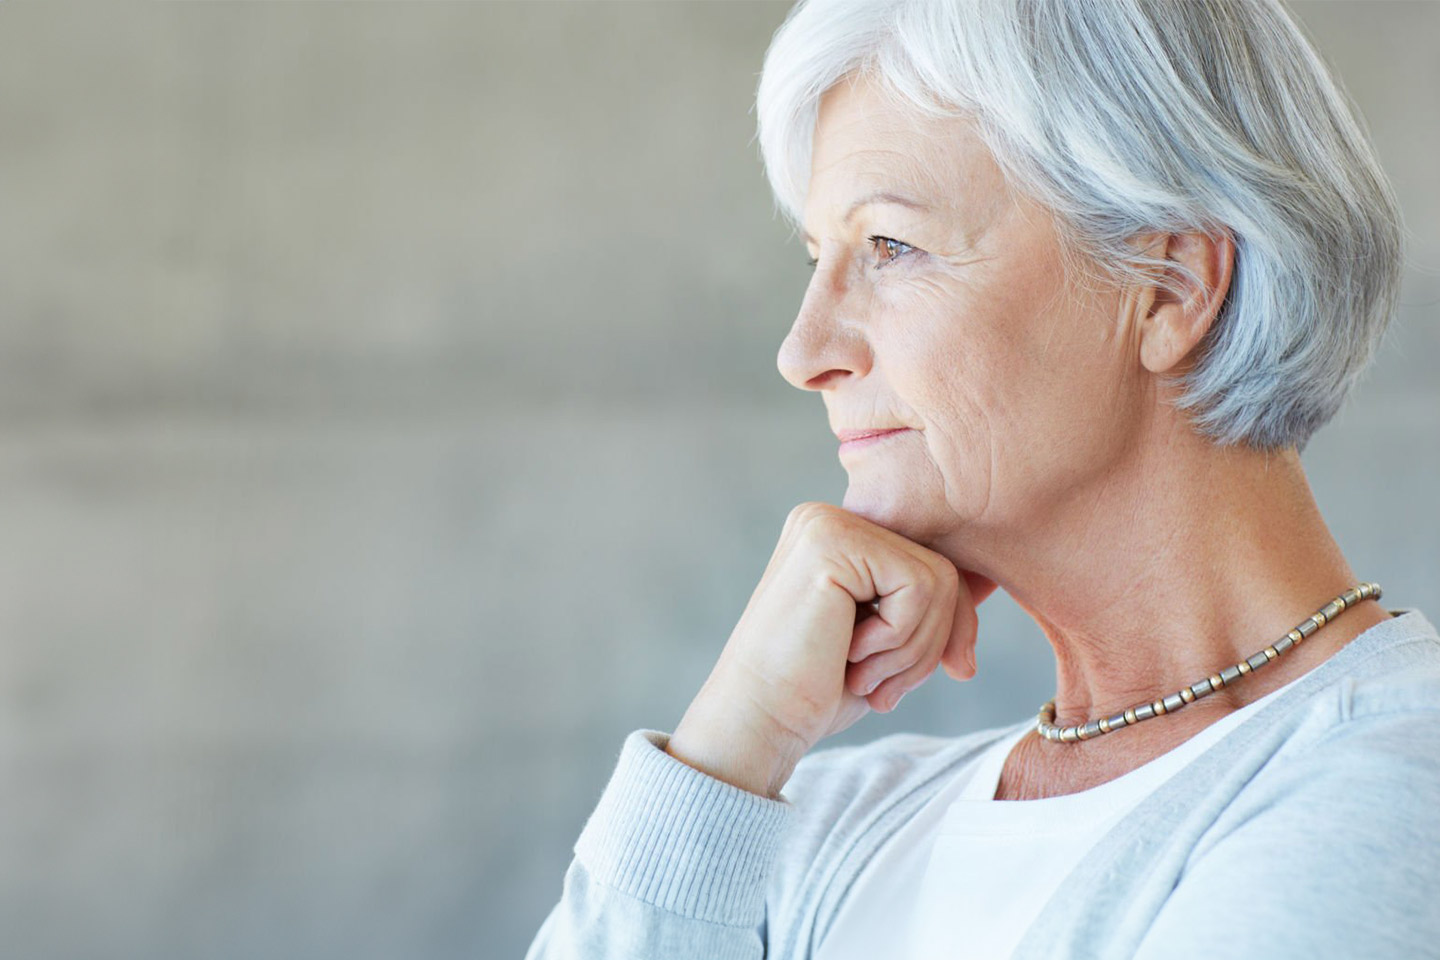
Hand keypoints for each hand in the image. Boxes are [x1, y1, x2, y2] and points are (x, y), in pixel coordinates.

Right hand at [667, 502, 996, 798]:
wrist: (756, 723)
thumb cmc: (813, 692)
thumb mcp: (888, 642)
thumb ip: (928, 606)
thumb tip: (987, 580)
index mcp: (838, 536)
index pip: (934, 564)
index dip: (952, 625)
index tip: (948, 671)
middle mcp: (829, 518)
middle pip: (943, 569)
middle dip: (933, 642)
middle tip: (888, 691)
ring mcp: (828, 524)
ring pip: (939, 579)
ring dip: (915, 649)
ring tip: (867, 679)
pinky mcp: (832, 543)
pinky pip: (919, 585)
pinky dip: (900, 639)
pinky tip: (851, 657)